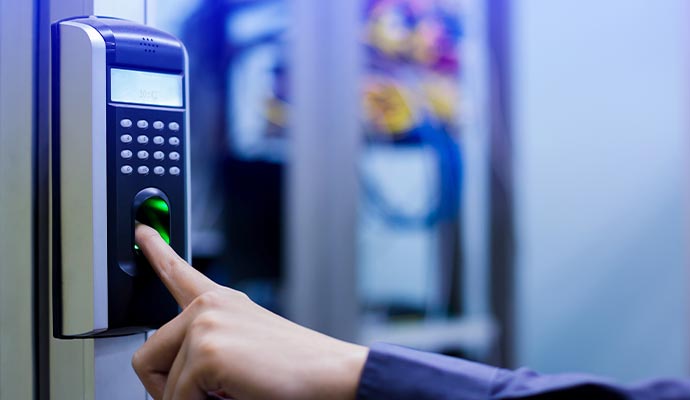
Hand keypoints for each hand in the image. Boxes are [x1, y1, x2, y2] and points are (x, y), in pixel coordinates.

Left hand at [131, 224, 368, 399]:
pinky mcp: (208, 351)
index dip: (156, 250)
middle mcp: (209, 307)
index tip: (141, 231)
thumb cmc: (296, 367)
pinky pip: (177, 399)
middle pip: (147, 356)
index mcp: (221, 302)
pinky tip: (233, 396)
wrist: (332, 375)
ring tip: (230, 394)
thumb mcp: (244, 347)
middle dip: (166, 389)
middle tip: (201, 397)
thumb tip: (175, 375)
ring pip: (161, 385)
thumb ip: (209, 345)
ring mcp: (206, 325)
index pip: (178, 272)